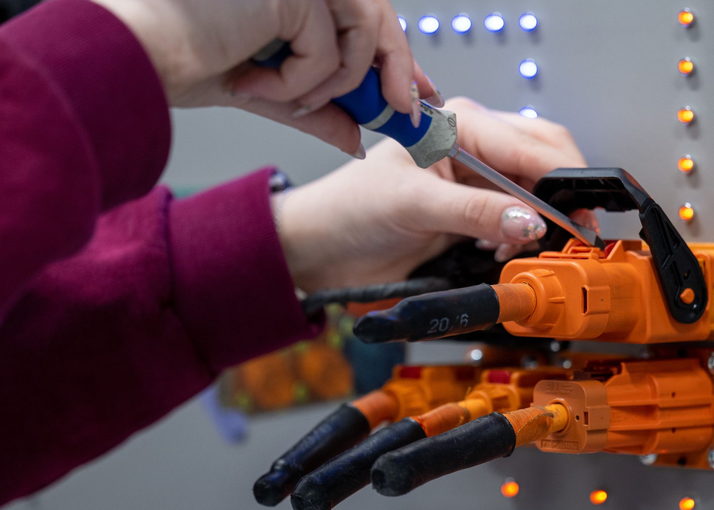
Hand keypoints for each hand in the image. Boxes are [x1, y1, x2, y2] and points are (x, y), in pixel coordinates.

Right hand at [90, 0, 436, 155]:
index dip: (399, 57)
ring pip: (362, 33)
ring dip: (334, 82)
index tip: (420, 92)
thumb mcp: (272, 94)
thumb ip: (318, 110)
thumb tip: (357, 137)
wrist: (141, 55)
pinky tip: (255, 84)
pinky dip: (300, 83)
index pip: (366, 21)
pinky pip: (328, 50)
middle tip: (404, 110)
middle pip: (377, 17)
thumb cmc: (188, 60)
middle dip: (396, 70)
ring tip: (287, 97)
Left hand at [277, 98, 596, 292]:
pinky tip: (500, 248)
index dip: (562, 180)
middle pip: (544, 162)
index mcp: (459, 126)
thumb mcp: (412, 205)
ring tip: (516, 246)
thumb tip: (530, 221)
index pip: (531, 144)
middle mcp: (473, 148)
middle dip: (560, 197)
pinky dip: (519, 238)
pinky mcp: (472, 213)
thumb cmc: (350, 209)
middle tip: (570, 232)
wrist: (325, 249)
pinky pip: (515, 221)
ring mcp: (475, 182)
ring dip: (538, 223)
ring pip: (535, 194)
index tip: (578, 216)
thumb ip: (473, 211)